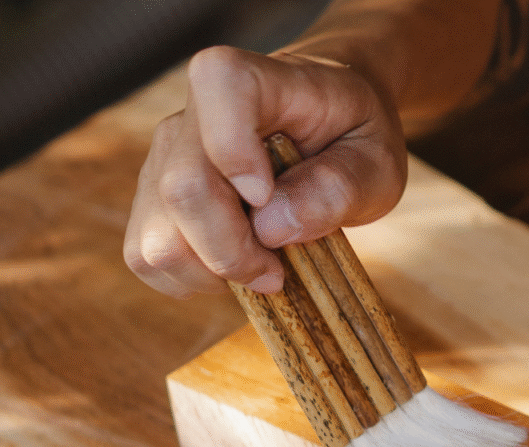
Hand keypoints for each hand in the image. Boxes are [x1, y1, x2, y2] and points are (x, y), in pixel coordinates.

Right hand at [124, 46, 406, 297]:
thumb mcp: (377, 162)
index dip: (236, 152)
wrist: (331, 126)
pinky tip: (233, 267)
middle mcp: (193, 115)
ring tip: (261, 268)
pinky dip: (191, 279)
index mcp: (257, 81)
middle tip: (279, 271)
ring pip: (156, 238)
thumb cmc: (356, 137)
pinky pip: (148, 257)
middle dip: (233, 252)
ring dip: (211, 273)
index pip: (220, 89)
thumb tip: (271, 226)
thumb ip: (338, 187)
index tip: (268, 196)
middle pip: (183, 190)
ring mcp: (165, 158)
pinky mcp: (154, 199)